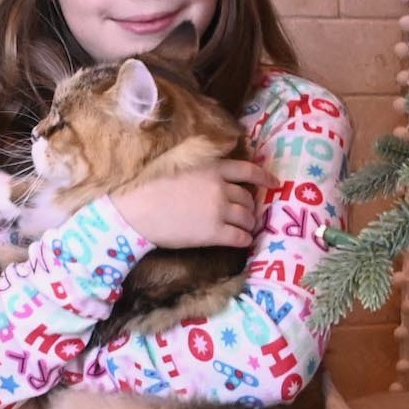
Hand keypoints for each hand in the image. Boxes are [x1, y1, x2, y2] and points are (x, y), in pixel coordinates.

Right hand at [114, 160, 275, 249]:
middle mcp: (220, 188)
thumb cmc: (148, 189)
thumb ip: (201, 169)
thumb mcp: (179, 167)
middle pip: (248, 197)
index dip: (264, 177)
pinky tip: (243, 241)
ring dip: (249, 223)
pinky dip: (245, 239)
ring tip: (244, 228)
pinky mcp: (214, 233)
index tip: (274, 183)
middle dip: (250, 206)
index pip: (248, 170)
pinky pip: (239, 237)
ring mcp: (219, 211)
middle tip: (247, 213)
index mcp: (212, 169)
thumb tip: (212, 176)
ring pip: (247, 217)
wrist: (134, 212)